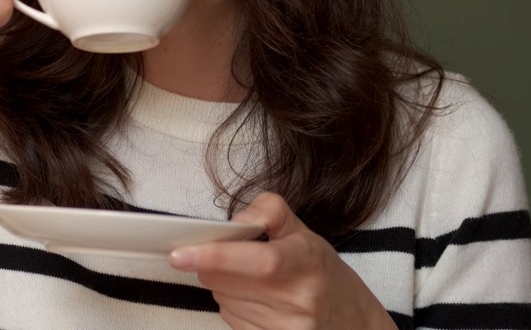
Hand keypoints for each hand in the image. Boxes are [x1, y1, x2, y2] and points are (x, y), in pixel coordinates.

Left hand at [168, 193, 393, 329]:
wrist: (351, 322)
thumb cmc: (322, 272)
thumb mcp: (304, 232)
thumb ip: (268, 212)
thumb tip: (232, 223)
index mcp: (305, 263)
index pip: (258, 262)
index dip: (215, 257)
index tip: (180, 254)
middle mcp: (298, 300)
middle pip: (225, 282)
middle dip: (212, 265)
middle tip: (227, 255)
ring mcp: (286, 328)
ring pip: (223, 301)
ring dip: (224, 286)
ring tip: (252, 280)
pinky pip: (231, 321)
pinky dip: (233, 306)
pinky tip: (255, 301)